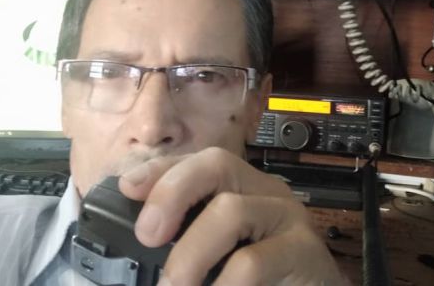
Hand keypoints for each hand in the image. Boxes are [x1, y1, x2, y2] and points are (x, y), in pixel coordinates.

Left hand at [118, 147, 349, 285]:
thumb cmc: (263, 279)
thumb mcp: (217, 254)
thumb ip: (188, 240)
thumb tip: (142, 240)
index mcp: (240, 188)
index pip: (198, 160)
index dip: (160, 170)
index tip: (128, 188)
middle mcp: (264, 192)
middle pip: (217, 162)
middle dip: (172, 192)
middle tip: (148, 236)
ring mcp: (287, 216)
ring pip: (230, 210)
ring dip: (191, 254)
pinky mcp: (304, 249)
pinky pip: (252, 262)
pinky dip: (222, 285)